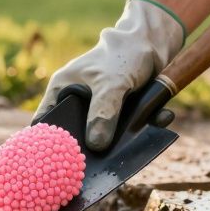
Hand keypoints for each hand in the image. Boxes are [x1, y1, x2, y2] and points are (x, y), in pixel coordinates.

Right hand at [35, 0, 184, 150]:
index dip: (48, 142)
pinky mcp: (121, 114)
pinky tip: (163, 117)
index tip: (59, 163)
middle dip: (89, 152)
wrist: (154, 43)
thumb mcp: (111, 83)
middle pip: (76, 136)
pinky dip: (147, 128)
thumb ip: (103, 112)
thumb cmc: (123, 55)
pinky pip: (130, 130)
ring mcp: (100, 110)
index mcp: (62, 90)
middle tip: (99, 166)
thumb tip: (96, 146)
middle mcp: (78, 102)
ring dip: (123, 143)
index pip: (46, 122)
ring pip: (104, 137)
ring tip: (137, 144)